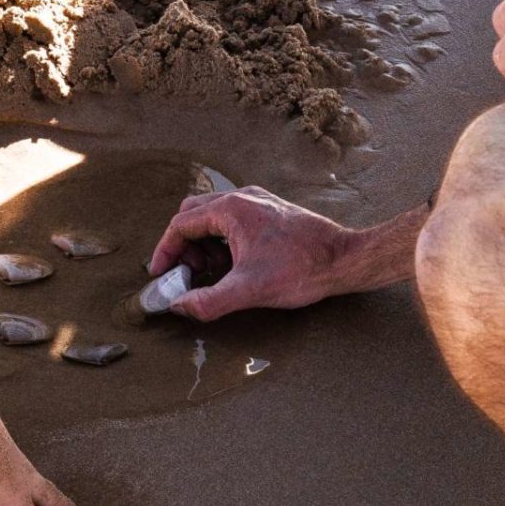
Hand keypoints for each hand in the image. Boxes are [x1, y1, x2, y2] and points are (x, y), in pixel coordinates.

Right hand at [147, 186, 382, 320]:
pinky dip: (222, 241)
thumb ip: (209, 301)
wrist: (345, 260)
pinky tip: (233, 266)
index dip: (165, 252)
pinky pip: (233, 220)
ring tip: (210, 275)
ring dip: (203, 244)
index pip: (181, 225)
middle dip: (183, 246)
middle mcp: (243, 198)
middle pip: (193, 215)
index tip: (160, 275)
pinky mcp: (271, 212)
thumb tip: (178, 307)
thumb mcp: (250, 290)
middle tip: (186, 276)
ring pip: (213, 216)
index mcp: (231, 209)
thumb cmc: (301, 270)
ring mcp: (258, 203)